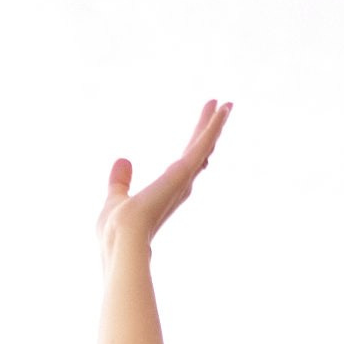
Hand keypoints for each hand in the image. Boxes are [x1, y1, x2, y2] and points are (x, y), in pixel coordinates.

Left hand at [97, 100, 231, 258]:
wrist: (122, 239)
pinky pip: (202, 144)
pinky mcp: (184, 171)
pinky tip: (223, 109)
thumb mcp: (116, 198)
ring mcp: (184, 179)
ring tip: (227, 104)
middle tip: (221, 111)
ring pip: (204, 146)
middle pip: (199, 153)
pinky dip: (213, 126)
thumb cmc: (116, 229)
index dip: (195, 150)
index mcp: (165, 194)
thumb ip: (120, 182)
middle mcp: (179, 187)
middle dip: (209, 132)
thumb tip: (123, 161)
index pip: (185, 167)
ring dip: (216, 124)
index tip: (201, 136)